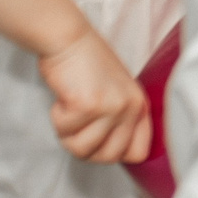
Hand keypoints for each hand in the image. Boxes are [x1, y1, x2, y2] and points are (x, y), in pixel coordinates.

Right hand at [39, 29, 151, 164]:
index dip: (113, 153)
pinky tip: (64, 98)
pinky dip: (57, 119)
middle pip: (109, 157)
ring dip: (68, 134)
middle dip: (86, 147)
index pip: (138, 152)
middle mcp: (130, 108)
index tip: (98, 141)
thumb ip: (120, 119)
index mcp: (139, 105)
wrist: (69, 40)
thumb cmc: (87, 65)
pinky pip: (65, 131)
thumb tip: (114, 152)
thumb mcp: (116, 92)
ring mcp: (111, 107)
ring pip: (83, 150)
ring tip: (70, 110)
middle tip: (77, 125)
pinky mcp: (88, 106)